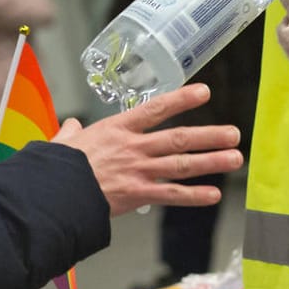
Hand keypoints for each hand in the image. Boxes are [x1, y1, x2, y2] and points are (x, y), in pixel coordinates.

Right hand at [53, 84, 243, 215]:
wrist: (53, 191)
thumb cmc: (57, 166)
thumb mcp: (63, 141)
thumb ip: (71, 132)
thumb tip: (70, 126)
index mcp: (117, 128)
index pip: (156, 108)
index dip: (182, 99)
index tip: (204, 92)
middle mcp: (134, 147)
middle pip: (180, 138)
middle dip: (210, 135)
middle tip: (234, 133)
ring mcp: (138, 171)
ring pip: (182, 164)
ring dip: (211, 161)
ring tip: (234, 159)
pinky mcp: (138, 194)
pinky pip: (171, 195)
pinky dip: (194, 196)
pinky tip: (213, 195)